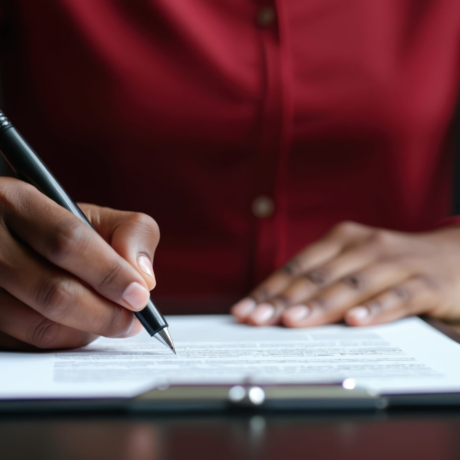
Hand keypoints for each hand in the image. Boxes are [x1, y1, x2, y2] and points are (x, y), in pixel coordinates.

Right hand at [0, 177, 158, 349]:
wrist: (11, 240)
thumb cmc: (62, 230)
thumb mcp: (96, 216)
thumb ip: (132, 233)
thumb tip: (144, 280)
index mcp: (18, 201)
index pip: (67, 241)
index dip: (109, 273)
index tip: (140, 296)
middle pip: (52, 291)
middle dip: (103, 313)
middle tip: (132, 322)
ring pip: (37, 325)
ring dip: (84, 331)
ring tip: (107, 320)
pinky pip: (26, 344)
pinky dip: (63, 342)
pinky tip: (78, 327)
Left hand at [231, 221, 459, 327]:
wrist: (454, 258)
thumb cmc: (392, 266)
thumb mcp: (353, 265)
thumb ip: (322, 282)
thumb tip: (279, 308)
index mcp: (343, 239)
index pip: (298, 267)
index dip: (270, 289)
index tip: (245, 310)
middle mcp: (365, 245)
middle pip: (318, 276)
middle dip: (284, 300)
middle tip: (258, 320)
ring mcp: (396, 263)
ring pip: (352, 285)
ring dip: (320, 305)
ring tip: (293, 322)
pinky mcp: (425, 284)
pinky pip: (398, 297)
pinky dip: (375, 308)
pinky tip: (355, 322)